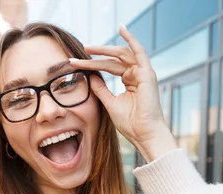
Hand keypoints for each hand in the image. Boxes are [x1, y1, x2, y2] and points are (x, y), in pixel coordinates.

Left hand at [69, 25, 176, 161]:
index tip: (75, 63)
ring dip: (105, 49)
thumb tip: (90, 76)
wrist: (143, 134)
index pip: (110, 67)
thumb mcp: (109, 103)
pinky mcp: (147, 73)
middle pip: (114, 59)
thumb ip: (101, 89)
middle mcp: (137, 74)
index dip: (93, 64)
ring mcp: (143, 73)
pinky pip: (139, 51)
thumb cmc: (130, 123)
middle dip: (96, 55)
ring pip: (121, 55)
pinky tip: (122, 29)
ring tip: (88, 48)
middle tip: (81, 50)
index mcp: (130, 81)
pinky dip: (131, 39)